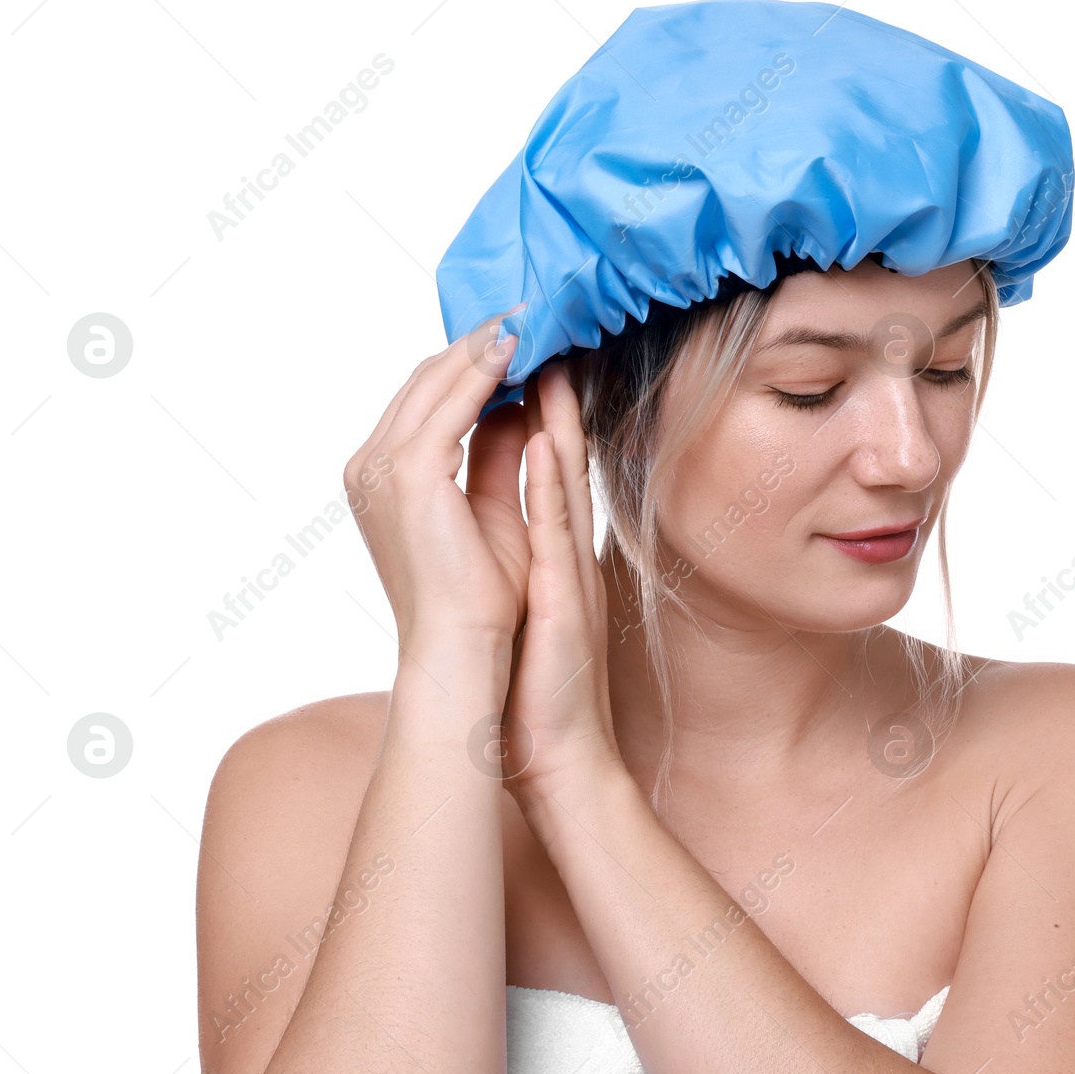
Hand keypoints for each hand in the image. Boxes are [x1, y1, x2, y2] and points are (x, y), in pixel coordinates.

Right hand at [343, 314, 530, 668]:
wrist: (464, 649)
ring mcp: (382, 468)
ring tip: (526, 318)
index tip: (514, 333)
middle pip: (425, 381)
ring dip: (483, 347)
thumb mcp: (489, 508)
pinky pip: (452, 403)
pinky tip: (519, 351)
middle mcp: (370, 466)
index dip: (468, 363)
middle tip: (522, 309)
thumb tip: (514, 405)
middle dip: (476, 343)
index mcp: (380, 476)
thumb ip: (493, 454)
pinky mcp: (410, 474)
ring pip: (436, 382)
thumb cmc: (481, 598)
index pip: (424, 399)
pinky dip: (485, 372)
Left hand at [499, 362, 626, 811]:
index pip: (544, 458)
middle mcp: (563, 547)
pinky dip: (549, 477)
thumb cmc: (540, 674)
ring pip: (563, 475)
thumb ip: (527, 531)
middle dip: (552, 389)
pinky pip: (556, 524)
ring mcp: (568, 567)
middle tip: (544, 330)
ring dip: (559, 416)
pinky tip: (541, 436)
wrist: (553, 743)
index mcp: (552, 545)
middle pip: (559, 451)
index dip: (539, 402)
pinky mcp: (564, 594)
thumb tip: (507, 480)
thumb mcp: (532, 587)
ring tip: (553, 360)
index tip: (530, 351)